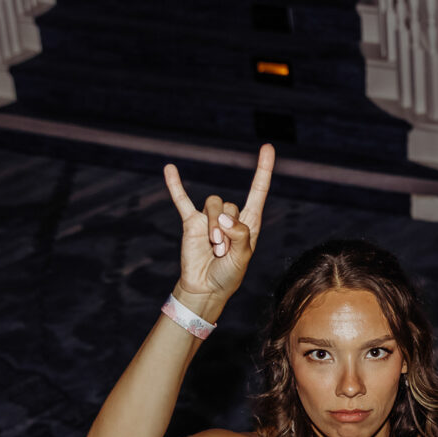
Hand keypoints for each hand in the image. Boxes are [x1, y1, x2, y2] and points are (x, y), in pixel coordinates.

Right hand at [163, 143, 274, 305]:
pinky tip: (169, 169)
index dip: (263, 170)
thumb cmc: (228, 275)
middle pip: (230, 205)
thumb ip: (239, 235)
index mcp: (248, 224)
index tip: (267, 147)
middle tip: (224, 252)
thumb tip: (222, 217)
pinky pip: (182, 200)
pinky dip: (175, 186)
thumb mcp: (242, 257)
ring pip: (213, 205)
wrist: (206, 288)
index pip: (257, 192)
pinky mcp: (191, 222)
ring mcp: (209, 218)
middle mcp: (230, 217)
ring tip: (214, 248)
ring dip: (214, 228)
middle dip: (227, 231)